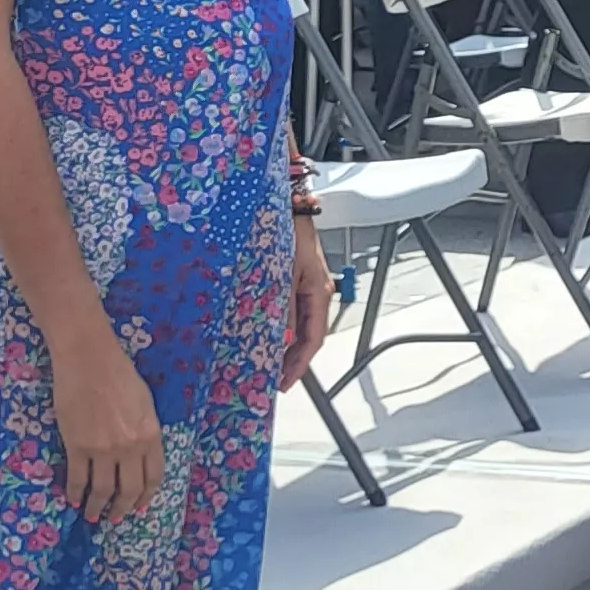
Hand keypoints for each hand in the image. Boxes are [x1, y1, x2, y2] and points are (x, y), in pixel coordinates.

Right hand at [47, 332, 164, 522]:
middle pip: (128, 490)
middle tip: (115, 517)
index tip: (139, 507)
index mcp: (151, 436)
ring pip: (102, 490)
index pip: (153, 478)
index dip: (145, 497)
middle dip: (122, 508)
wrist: (89, 359)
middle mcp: (130, 447)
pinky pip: (77, 478)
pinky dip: (75, 492)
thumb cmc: (119, 375)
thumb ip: (145, 431)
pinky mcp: (77, 446)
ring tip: (92, 514)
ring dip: (97, 507)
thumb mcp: (145, 404)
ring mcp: (103, 449)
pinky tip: (73, 498)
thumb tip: (141, 455)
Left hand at [279, 225, 333, 391]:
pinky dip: (284, 327)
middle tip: (277, 380)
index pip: (314, 338)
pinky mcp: (297, 280)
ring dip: (288, 345)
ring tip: (271, 363)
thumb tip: (284, 338)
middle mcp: (317, 294)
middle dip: (294, 360)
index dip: (301, 363)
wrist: (291, 208)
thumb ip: (285, 308)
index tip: (287, 381)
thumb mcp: (284, 275)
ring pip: (301, 325)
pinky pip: (294, 312)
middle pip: (310, 335)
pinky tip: (271, 333)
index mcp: (319, 294)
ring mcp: (308, 288)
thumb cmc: (289, 235)